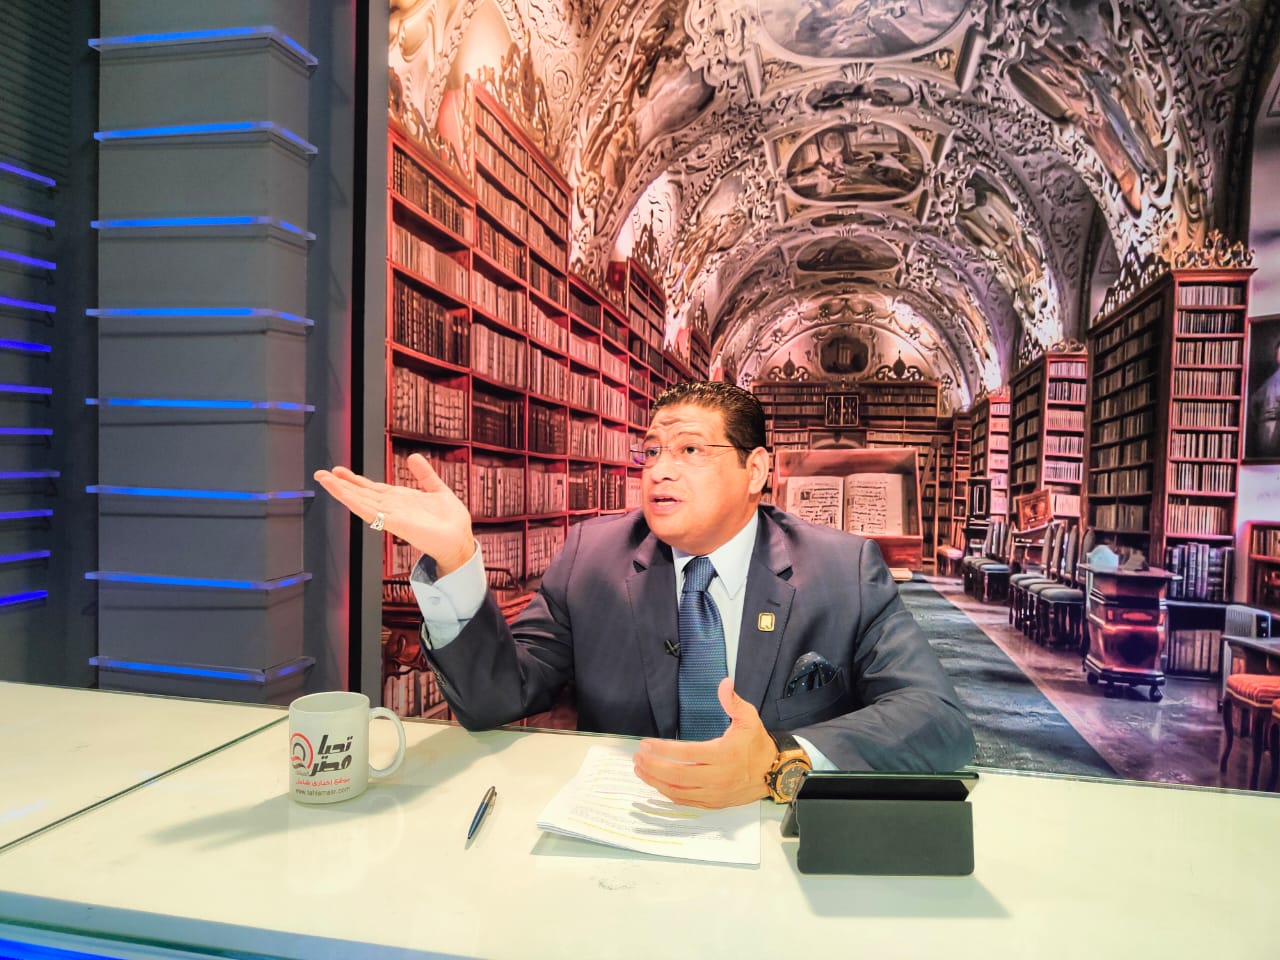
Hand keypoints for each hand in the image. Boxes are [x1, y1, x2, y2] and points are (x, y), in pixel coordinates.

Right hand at [313, 454, 475, 575]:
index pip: (372, 488)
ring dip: (343, 491)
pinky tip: (344, 495)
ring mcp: (392, 516)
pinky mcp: (396, 523)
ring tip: (325, 480)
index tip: (338, 471)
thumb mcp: (437, 489)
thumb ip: (424, 474)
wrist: (460, 540)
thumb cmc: (450, 522)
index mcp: (400, 500)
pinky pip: (372, 512)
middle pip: (361, 494)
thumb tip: (414, 457)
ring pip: (362, 501)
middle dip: (341, 484)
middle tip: (321, 474)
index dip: (354, 480)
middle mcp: (392, 508)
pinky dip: (357, 503)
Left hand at [632, 678, 779, 808]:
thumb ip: (733, 702)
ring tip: (640, 770)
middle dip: (653, 766)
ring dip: (656, 781)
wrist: (775, 773)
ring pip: (679, 791)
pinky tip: (657, 784)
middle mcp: (718, 777)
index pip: (686, 753)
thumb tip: (724, 683)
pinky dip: (669, 794)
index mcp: (723, 754)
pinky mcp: (714, 803)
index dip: (663, 749)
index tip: (646, 743)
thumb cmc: (758, 745)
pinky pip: (687, 801)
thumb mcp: (749, 719)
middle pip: (677, 775)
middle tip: (638, 757)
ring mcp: (715, 793)